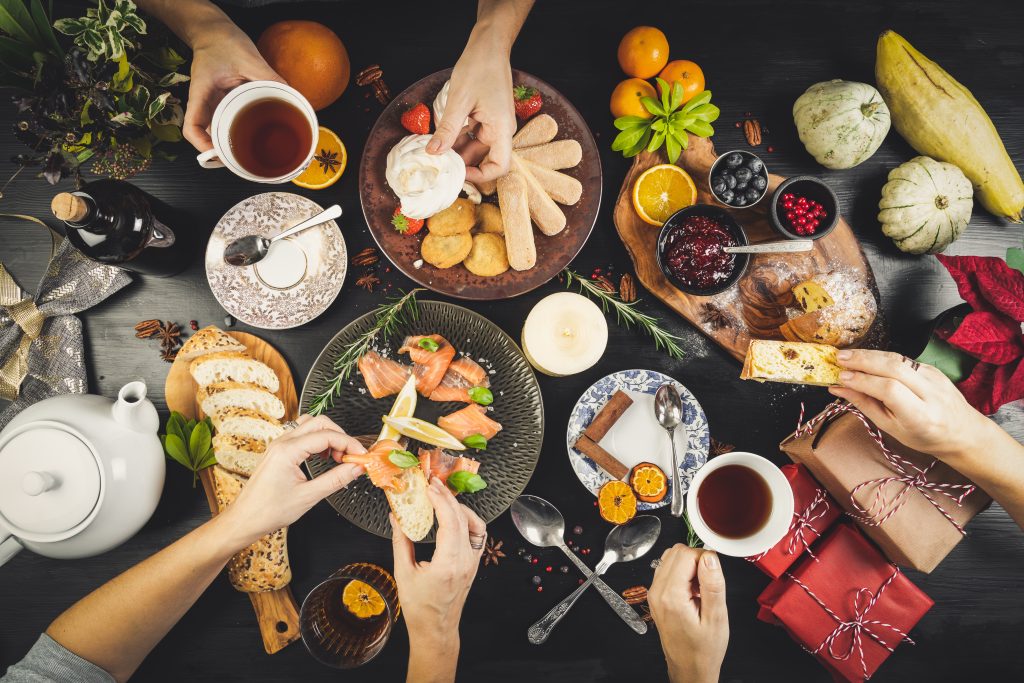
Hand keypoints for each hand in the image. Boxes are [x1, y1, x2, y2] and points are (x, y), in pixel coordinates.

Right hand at [183, 21, 283, 151]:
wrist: (213, 32)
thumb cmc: (223, 42)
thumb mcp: (249, 57)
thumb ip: (269, 77)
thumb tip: (292, 96)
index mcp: (201, 94)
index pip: (191, 128)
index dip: (203, 146)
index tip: (221, 155)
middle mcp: (204, 103)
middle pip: (205, 137)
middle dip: (222, 153)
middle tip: (244, 163)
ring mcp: (212, 105)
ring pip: (216, 132)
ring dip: (230, 145)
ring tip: (251, 156)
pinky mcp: (221, 103)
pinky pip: (227, 122)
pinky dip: (238, 132)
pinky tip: (255, 136)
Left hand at [220, 415, 364, 544]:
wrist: (244, 519)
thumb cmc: (268, 511)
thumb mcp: (308, 497)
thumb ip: (336, 479)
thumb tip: (356, 468)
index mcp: (287, 451)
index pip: (327, 436)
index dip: (348, 443)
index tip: (361, 455)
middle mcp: (282, 443)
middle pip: (319, 422)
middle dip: (340, 436)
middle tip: (350, 456)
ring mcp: (278, 445)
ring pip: (310, 425)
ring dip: (328, 435)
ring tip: (337, 455)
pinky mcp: (278, 451)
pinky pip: (301, 434)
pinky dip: (317, 440)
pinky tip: (323, 456)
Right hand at [391, 477, 485, 649]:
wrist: (435, 629)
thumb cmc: (418, 607)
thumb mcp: (403, 572)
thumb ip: (401, 541)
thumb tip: (396, 516)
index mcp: (448, 564)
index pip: (450, 523)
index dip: (441, 501)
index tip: (429, 487)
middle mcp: (465, 561)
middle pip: (462, 519)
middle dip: (447, 498)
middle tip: (433, 484)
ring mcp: (473, 562)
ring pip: (475, 525)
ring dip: (460, 507)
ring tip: (443, 498)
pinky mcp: (474, 563)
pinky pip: (478, 535)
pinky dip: (468, 520)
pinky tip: (455, 516)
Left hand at [427, 36, 514, 183]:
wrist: (489, 45)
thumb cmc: (479, 67)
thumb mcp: (459, 100)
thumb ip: (447, 129)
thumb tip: (433, 152)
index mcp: (502, 128)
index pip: (500, 166)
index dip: (481, 175)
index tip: (460, 173)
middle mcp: (501, 129)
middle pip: (485, 158)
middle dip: (463, 163)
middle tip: (439, 165)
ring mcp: (495, 124)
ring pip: (476, 147)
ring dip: (458, 150)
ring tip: (437, 152)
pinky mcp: (487, 117)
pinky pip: (474, 135)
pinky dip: (459, 138)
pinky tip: (442, 137)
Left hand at [649, 546, 727, 682]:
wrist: (689, 668)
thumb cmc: (703, 650)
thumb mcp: (716, 618)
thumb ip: (713, 584)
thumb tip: (710, 557)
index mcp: (671, 596)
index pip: (686, 554)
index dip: (705, 559)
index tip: (714, 576)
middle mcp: (657, 591)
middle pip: (676, 552)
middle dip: (696, 560)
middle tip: (708, 583)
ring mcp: (654, 593)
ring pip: (670, 558)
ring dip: (689, 566)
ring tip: (700, 590)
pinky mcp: (656, 596)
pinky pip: (667, 570)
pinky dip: (682, 573)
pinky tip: (692, 592)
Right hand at [829, 349, 991, 459]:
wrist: (963, 432)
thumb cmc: (925, 437)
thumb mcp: (891, 428)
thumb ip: (865, 405)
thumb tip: (839, 388)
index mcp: (921, 416)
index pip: (890, 390)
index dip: (863, 381)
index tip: (841, 377)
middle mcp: (931, 393)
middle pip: (894, 367)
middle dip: (863, 360)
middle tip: (839, 358)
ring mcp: (934, 377)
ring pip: (898, 359)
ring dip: (869, 355)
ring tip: (847, 355)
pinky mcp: (932, 368)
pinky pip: (903, 359)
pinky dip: (881, 357)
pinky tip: (866, 358)